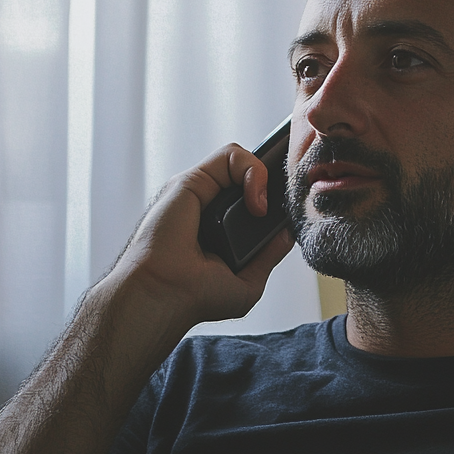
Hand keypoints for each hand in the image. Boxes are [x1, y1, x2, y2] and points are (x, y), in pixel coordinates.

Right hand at [105, 143, 295, 329]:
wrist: (166, 293)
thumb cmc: (196, 297)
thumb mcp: (248, 282)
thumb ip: (269, 255)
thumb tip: (286, 233)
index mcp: (220, 229)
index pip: (253, 197)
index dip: (272, 196)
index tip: (287, 209)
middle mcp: (209, 206)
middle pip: (250, 176)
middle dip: (273, 184)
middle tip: (278, 207)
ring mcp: (201, 191)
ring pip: (242, 160)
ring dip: (263, 178)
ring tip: (261, 209)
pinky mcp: (192, 180)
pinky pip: (232, 155)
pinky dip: (252, 171)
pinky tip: (255, 201)